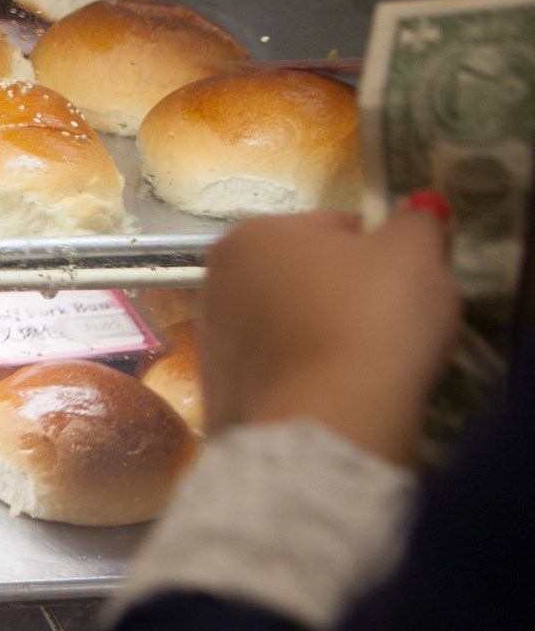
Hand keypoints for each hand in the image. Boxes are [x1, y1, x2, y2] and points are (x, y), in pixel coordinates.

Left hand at [199, 205, 459, 465]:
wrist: (327, 421)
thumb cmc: (370, 318)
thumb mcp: (414, 253)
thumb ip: (417, 224)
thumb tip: (418, 209)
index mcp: (249, 237)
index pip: (328, 230)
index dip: (376, 253)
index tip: (401, 283)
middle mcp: (215, 287)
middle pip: (302, 282)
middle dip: (345, 298)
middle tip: (389, 325)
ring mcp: (211, 348)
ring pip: (290, 333)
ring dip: (326, 342)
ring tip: (367, 366)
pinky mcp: (220, 400)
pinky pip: (281, 380)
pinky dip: (309, 385)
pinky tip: (339, 398)